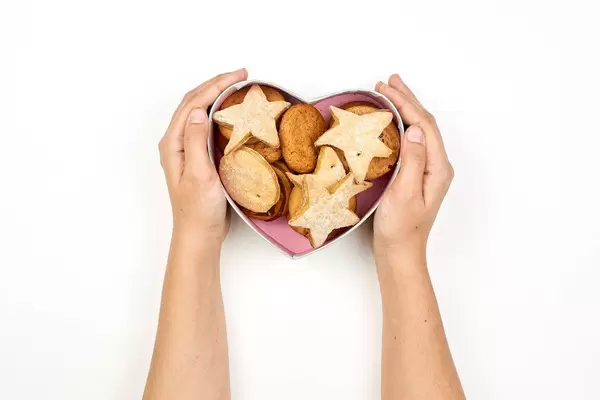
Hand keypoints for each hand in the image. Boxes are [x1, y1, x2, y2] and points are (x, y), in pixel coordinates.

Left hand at [159, 68, 247, 242]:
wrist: (199, 234)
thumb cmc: (199, 209)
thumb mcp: (199, 174)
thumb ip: (196, 141)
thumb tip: (201, 110)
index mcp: (173, 143)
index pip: (194, 103)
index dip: (215, 85)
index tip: (239, 76)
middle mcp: (176, 142)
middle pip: (194, 102)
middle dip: (216, 84)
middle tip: (242, 75)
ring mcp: (186, 149)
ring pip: (199, 112)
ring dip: (217, 95)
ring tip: (238, 86)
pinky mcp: (197, 156)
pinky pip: (206, 126)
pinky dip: (219, 112)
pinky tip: (232, 112)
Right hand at [374, 74, 453, 254]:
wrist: (400, 253)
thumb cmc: (400, 228)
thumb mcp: (404, 194)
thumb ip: (413, 160)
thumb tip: (416, 129)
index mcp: (438, 167)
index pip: (424, 124)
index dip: (406, 102)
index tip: (385, 88)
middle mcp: (437, 165)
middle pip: (425, 123)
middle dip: (407, 99)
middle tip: (388, 80)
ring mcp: (428, 170)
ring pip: (420, 130)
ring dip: (405, 109)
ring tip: (390, 92)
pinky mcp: (418, 175)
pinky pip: (413, 142)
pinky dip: (402, 125)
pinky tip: (392, 121)